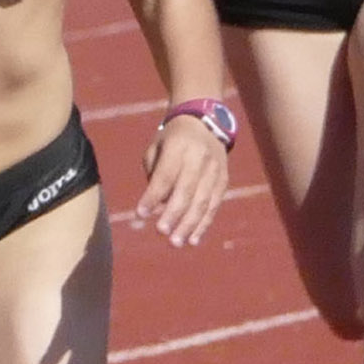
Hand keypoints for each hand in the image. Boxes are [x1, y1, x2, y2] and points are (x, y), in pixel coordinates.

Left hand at [135, 115, 226, 245]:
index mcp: (179, 146)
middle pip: (186, 190)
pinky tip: (193, 239)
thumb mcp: (157, 147)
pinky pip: (214, 205)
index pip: (165, 175)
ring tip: (176, 242)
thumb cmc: (172, 140)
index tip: (140, 214)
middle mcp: (200, 158)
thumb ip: (154, 175)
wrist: (206, 122)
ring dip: (189, 225)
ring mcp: (215, 169)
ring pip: (203, 201)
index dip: (153, 196)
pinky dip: (203, 224)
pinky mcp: (223, 180)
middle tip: (161, 232)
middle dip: (173, 214)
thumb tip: (157, 207)